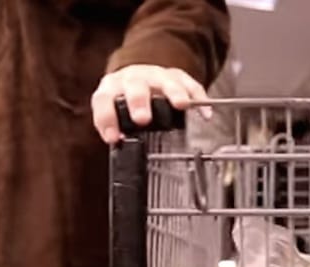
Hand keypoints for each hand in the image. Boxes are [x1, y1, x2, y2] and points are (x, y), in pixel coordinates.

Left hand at [91, 64, 212, 143]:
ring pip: (166, 81)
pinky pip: (190, 85)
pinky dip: (198, 98)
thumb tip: (121, 146)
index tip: (114, 138)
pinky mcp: (176, 76)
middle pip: (135, 86)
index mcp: (111, 88)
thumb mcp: (114, 113)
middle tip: (142, 119)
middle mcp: (133, 78)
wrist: (136, 77)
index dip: (107, 119)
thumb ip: (116, 129)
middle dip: (139, 102)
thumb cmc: (124, 101)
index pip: (105, 101)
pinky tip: (205, 113)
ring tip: (181, 105)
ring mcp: (156, 75)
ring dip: (174, 93)